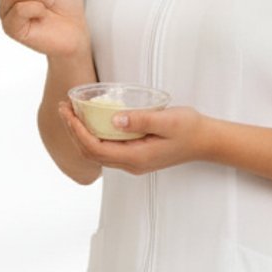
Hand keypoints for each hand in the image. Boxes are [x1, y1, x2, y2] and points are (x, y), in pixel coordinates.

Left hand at [56, 101, 212, 174]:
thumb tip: (115, 119)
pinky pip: (107, 149)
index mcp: (135, 157)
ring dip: (81, 134)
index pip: (95, 148)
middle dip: (73, 131)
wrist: (207, 141)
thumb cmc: (190, 129)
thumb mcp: (167, 120)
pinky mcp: (136, 155)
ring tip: (72, 113)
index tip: (68, 112)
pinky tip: (93, 121)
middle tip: (64, 108)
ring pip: (97, 153)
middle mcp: (131, 164)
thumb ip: (141, 120)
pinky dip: (93, 136)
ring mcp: (133, 161)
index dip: (77, 130)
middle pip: (90, 153)